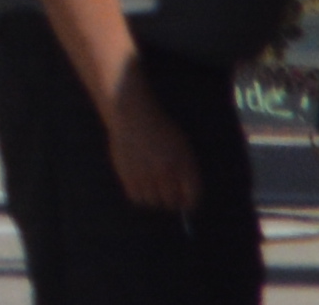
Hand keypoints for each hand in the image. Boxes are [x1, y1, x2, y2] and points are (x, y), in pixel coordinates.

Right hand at [102, 61, 200, 216]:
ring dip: (156, 200)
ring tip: (154, 190)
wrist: (131, 114)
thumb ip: (187, 172)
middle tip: (169, 195)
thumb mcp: (182, 147)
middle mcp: (165, 172)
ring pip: (154, 203)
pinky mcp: (126, 173)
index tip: (186, 203)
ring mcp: (144, 174)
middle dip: (173, 202)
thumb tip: (186, 199)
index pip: (192, 197)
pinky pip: (136, 198)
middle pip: (172, 203)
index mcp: (183, 165)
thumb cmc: (161, 129)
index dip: (190, 203)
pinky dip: (140, 196)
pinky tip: (141, 186)